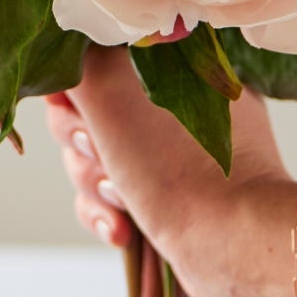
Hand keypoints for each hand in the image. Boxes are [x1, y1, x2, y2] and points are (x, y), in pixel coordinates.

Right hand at [44, 46, 296, 296]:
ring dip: (95, 187)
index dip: (72, 96)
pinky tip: (122, 232)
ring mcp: (170, 153)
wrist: (234, 244)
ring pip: (93, 161)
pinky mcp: (166, 197)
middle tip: (102, 159)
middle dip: (82, 148)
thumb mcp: (111, 92)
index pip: (92, 65)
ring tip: (122, 203)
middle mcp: (170, 103)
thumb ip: (78, 61)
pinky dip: (109, 215)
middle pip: (83, 115)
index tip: (80, 118)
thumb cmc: (175, 165)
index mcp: (167, 65)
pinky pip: (112, 199)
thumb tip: (62, 52)